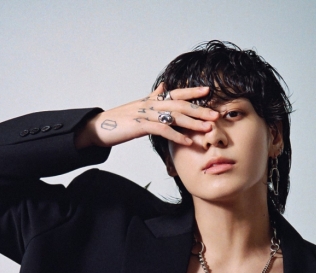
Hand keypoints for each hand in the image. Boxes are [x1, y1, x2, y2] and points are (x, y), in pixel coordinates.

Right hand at [74, 83, 218, 149]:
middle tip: (216, 115)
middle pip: (180, 105)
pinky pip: (162, 130)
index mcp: (152, 100)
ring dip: (193, 123)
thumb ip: (153, 97)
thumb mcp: (138, 107)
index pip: (176, 93)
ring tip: (207, 129)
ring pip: (174, 116)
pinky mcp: (140, 126)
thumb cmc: (119, 121)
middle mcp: (151, 104)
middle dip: (200, 110)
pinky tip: (187, 142)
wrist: (98, 127)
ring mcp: (145, 114)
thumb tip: (163, 87)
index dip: (192, 91)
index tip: (209, 91)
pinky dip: (176, 136)